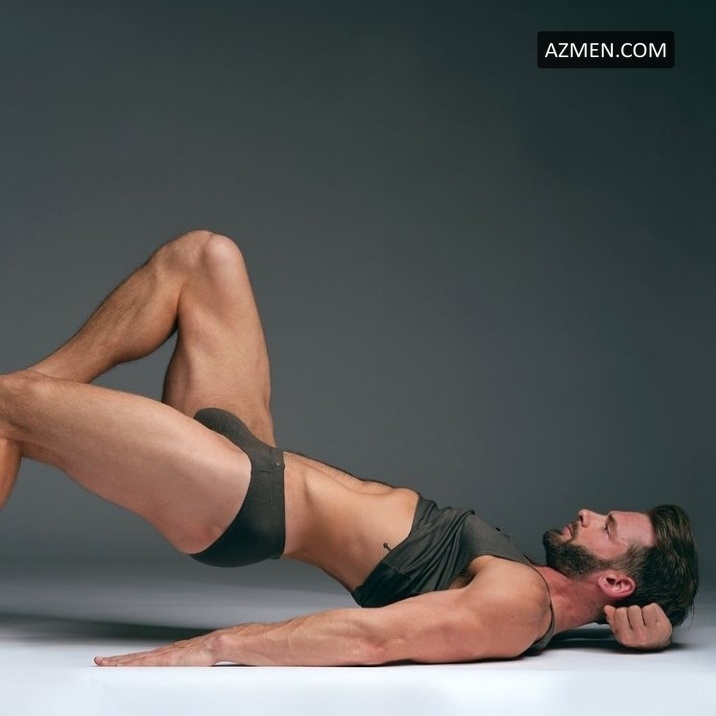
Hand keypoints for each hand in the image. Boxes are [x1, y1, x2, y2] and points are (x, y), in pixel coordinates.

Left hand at [95, 632, 220, 666]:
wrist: (215, 645)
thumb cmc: (207, 654)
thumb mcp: (191, 665)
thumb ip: (183, 669)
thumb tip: (183, 676)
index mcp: (167, 654)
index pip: (142, 658)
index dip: (128, 660)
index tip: (115, 661)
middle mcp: (162, 652)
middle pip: (134, 657)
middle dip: (117, 660)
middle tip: (100, 661)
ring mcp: (162, 655)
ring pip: (134, 658)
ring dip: (118, 661)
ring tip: (104, 663)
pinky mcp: (164, 659)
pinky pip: (141, 663)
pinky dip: (128, 664)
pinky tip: (119, 666)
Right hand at [604, 603, 672, 650]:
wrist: (655, 645)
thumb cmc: (636, 635)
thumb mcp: (620, 630)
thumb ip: (612, 619)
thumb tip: (608, 608)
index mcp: (626, 637)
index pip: (620, 612)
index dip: (623, 612)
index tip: (627, 618)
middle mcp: (640, 636)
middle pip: (633, 609)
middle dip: (634, 611)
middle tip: (638, 618)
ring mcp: (654, 632)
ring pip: (646, 608)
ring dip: (645, 610)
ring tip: (646, 618)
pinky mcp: (664, 627)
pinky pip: (655, 607)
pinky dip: (654, 609)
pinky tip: (654, 617)